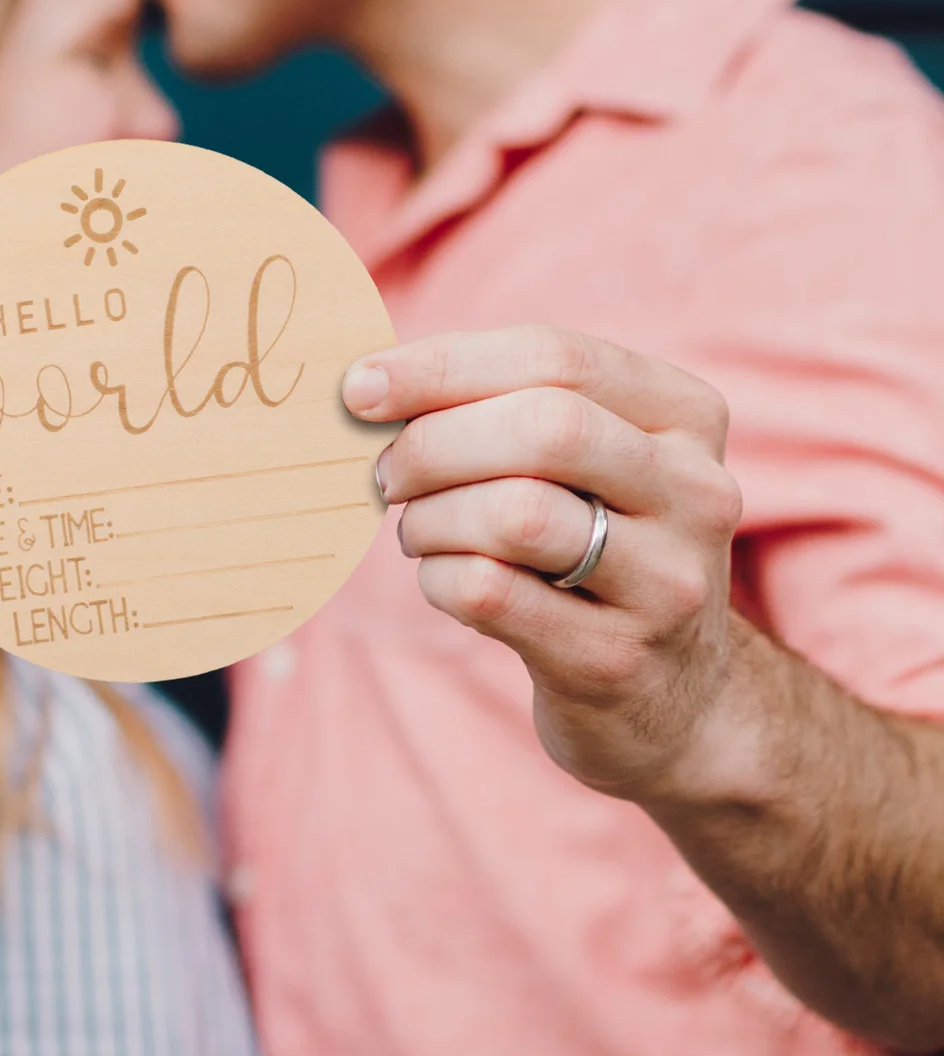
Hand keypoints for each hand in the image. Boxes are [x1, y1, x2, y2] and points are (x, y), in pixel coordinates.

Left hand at [343, 326, 743, 799]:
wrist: (675, 698)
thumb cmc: (592, 546)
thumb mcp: (582, 464)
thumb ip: (498, 406)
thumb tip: (368, 384)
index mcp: (686, 416)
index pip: (554, 357)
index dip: (441, 366)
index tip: (358, 386)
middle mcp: (696, 492)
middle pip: (544, 429)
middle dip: (433, 444)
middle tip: (385, 473)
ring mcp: (667, 582)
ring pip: (514, 514)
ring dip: (432, 517)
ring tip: (420, 530)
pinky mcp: (614, 659)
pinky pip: (489, 592)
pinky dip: (437, 577)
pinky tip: (442, 579)